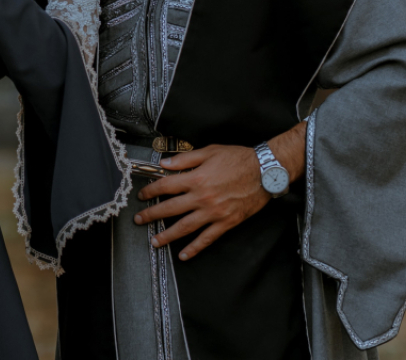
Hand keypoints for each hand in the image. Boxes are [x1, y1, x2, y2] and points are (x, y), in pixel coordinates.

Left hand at [134, 122, 306, 259]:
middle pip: (170, 209)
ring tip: (154, 241)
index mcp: (196, 178)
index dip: (151, 191)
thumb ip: (185, 159)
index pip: (166, 186)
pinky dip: (194, 248)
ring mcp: (214, 212)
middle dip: (151, 215)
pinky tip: (184, 255)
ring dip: (167, 235)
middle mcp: (202, 197)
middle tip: (139, 220)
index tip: (142, 196)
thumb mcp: (210, 151)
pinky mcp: (226, 222)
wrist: (266, 171)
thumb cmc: (239, 159)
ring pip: (185, 227)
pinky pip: (207, 238)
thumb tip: (165, 163)